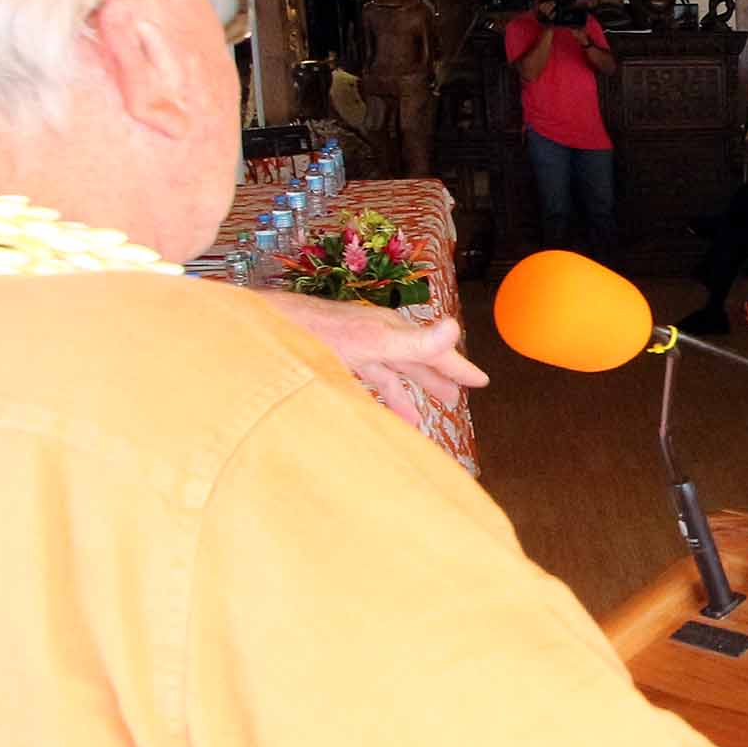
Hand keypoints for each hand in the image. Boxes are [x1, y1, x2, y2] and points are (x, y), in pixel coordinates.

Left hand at [255, 288, 487, 420]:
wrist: (267, 327)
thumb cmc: (318, 330)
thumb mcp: (372, 340)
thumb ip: (413, 341)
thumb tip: (454, 328)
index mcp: (391, 333)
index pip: (433, 350)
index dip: (456, 367)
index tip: (480, 381)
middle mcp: (375, 338)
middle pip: (413, 362)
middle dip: (436, 379)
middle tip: (456, 398)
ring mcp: (353, 348)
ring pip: (389, 374)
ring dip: (406, 395)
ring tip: (419, 419)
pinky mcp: (331, 359)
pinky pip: (364, 381)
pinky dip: (375, 398)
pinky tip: (374, 411)